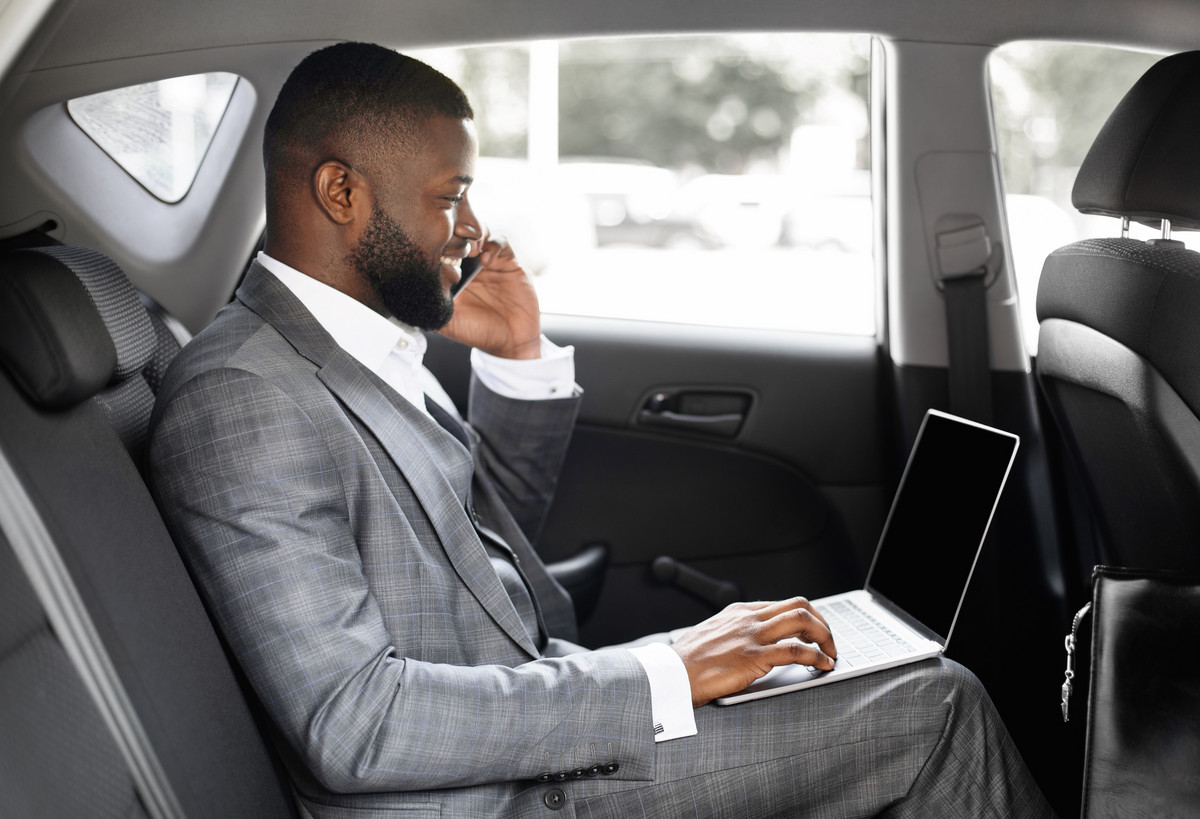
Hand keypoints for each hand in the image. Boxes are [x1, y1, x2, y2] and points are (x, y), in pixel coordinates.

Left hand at [440, 235, 541, 359]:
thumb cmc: (478, 332)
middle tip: (452, 242)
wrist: (510, 342)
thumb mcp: (448, 322)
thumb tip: (417, 286)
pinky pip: (500, 242)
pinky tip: (486, 260)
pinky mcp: (508, 262)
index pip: (441, 248)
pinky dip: (493, 245)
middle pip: (459, 233)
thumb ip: (433, 305)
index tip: (434, 251)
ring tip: (470, 249)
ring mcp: (488, 261)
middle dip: (455, 233)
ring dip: (473, 236)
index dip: (437, 244)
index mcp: (452, 275)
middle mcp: (469, 264)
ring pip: (479, 231)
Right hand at [671, 597, 836, 706]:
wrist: (672, 674)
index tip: (814, 633)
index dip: (806, 618)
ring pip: (802, 621)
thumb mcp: (713, 635)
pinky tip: (823, 665)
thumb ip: (736, 633)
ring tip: (831, 653)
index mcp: (739, 611)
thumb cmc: (687, 662)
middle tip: (828, 642)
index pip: (783, 604)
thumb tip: (756, 644)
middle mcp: (749, 617)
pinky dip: (817, 656)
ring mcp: (752, 635)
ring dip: (825, 637)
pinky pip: (797, 650)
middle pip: (799, 606)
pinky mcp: (755, 656)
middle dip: (821, 623)